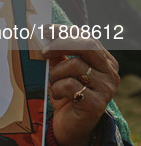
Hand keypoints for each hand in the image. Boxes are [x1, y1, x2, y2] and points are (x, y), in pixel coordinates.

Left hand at [42, 24, 119, 145]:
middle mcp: (110, 73)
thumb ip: (58, 53)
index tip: (45, 29)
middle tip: (43, 51)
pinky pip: (70, 85)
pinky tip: (59, 95)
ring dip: (55, 73)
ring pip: (75, 65)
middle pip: (87, 46)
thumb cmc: (67, 95)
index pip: (87, 38)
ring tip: (53, 84)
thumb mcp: (62, 70)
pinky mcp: (97, 103)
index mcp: (104, 61)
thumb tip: (47, 34)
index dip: (65, 31)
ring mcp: (106, 88)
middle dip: (61, 44)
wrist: (71, 126)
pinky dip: (57, 88)